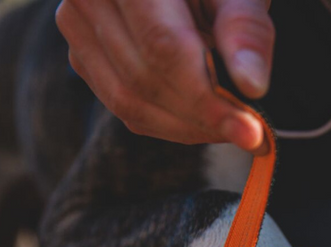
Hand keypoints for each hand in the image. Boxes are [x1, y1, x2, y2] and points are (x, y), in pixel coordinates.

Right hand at [56, 0, 273, 150]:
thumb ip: (246, 28)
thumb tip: (252, 86)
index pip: (163, 46)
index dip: (207, 97)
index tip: (251, 132)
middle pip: (145, 79)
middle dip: (203, 117)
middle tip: (254, 134)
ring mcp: (77, 27)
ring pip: (129, 101)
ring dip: (188, 127)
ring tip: (233, 124)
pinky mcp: (83, 57)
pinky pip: (125, 107)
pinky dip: (170, 123)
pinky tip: (206, 119)